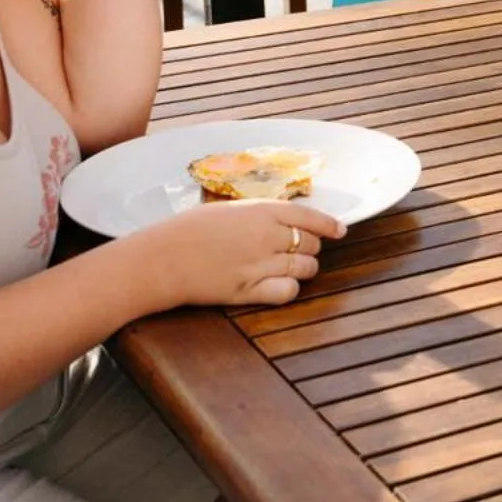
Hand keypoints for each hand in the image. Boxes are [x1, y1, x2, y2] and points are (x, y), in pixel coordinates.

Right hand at [135, 200, 346, 307]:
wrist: (161, 258)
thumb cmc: (187, 230)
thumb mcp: (227, 210)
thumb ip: (258, 215)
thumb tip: (284, 220)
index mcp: (261, 211)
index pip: (309, 217)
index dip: (329, 225)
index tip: (340, 230)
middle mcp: (266, 236)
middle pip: (310, 243)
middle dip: (311, 247)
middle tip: (299, 249)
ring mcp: (260, 264)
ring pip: (305, 268)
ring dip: (304, 268)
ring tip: (290, 267)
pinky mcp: (249, 290)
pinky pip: (287, 291)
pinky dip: (290, 289)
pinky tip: (279, 285)